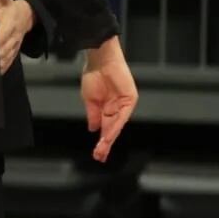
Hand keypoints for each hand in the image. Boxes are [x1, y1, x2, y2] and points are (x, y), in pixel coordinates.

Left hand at [0, 0, 34, 74]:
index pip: (4, 34)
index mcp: (11, 25)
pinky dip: (4, 66)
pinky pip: (10, 59)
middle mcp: (14, 36)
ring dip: (0, 63)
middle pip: (5, 48)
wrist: (27, 16)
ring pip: (8, 56)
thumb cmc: (11, 8)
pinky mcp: (14, 49)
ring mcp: (15, 44)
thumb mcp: (7, 1)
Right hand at [82, 36, 137, 162]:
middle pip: (111, 130)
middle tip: (100, 156)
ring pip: (117, 126)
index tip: (97, 153)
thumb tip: (94, 129)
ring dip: (110, 138)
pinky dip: (115, 126)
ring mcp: (123, 106)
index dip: (101, 141)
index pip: (105, 129)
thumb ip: (93, 116)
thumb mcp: (89, 100)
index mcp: (106, 109)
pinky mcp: (130, 101)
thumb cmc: (94, 76)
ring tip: (102, 148)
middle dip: (105, 144)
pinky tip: (109, 134)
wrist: (100, 61)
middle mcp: (116, 109)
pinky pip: (122, 116)